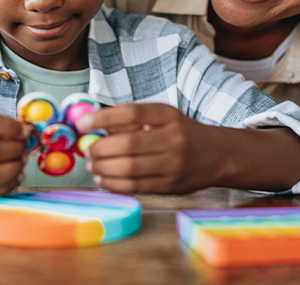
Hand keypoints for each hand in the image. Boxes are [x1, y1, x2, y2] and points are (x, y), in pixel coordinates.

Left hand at [76, 103, 224, 193]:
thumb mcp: (161, 118)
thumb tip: (93, 127)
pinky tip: (103, 179)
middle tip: (88, 151)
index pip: (131, 113)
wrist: (216, 155)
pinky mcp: (170, 186)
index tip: (82, 124)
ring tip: (93, 166)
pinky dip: (113, 184)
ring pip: (129, 169)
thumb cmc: (180, 133)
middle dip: (100, 149)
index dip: (102, 118)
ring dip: (103, 169)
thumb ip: (130, 121)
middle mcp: (174, 139)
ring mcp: (174, 165)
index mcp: (169, 116)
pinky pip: (135, 186)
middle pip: (128, 144)